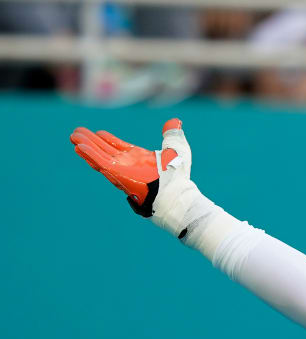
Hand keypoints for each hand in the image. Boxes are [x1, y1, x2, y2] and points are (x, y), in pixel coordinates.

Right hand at [69, 118, 207, 237]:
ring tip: (73, 137)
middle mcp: (128, 164)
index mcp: (139, 158)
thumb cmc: (177, 177)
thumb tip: (175, 121)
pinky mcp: (118, 175)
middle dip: (91, 142)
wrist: (176, 194)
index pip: (119, 147)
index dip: (108, 140)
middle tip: (76, 132)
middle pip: (104, 150)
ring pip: (99, 156)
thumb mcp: (176, 150)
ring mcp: (122, 170)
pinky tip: (79, 146)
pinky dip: (90, 155)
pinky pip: (101, 163)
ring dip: (86, 147)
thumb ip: (172, 135)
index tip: (98, 133)